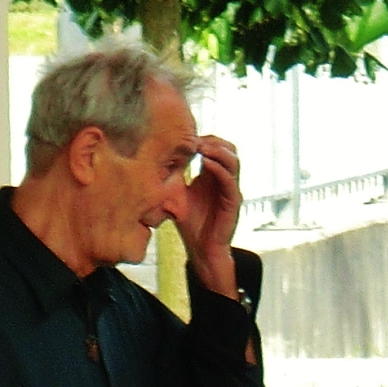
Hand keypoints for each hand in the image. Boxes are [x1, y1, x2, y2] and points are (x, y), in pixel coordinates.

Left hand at [176, 136, 242, 297]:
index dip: (204, 139)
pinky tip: (205, 161)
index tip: (186, 137)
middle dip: (213, 140)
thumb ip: (173, 176)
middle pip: (229, 149)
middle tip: (195, 139)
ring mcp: (231, 190)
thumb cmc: (190, 223)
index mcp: (213, 176)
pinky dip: (219, 168)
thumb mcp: (177, 194)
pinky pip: (230, 181)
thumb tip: (154, 158)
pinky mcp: (233, 202)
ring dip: (218, 150)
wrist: (201, 249)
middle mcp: (225, 180)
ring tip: (201, 146)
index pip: (216, 148)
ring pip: (233, 160)